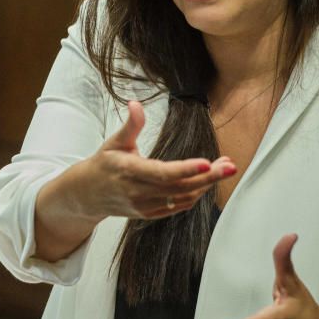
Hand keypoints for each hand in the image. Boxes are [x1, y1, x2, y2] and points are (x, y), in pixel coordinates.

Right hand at [74, 100, 235, 219]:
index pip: (162, 173)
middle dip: (208, 177)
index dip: (187, 169)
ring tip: (224, 168)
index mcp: (129, 171)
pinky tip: (207, 180)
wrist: (88, 195)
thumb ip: (131, 125)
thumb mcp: (114, 142)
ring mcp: (145, 206)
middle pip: (179, 187)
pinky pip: (178, 206)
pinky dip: (196, 194)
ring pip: (182, 198)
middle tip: (230, 166)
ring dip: (206, 184)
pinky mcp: (150, 214)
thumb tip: (135, 104)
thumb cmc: (104, 164)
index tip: (208, 162)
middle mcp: (138, 192)